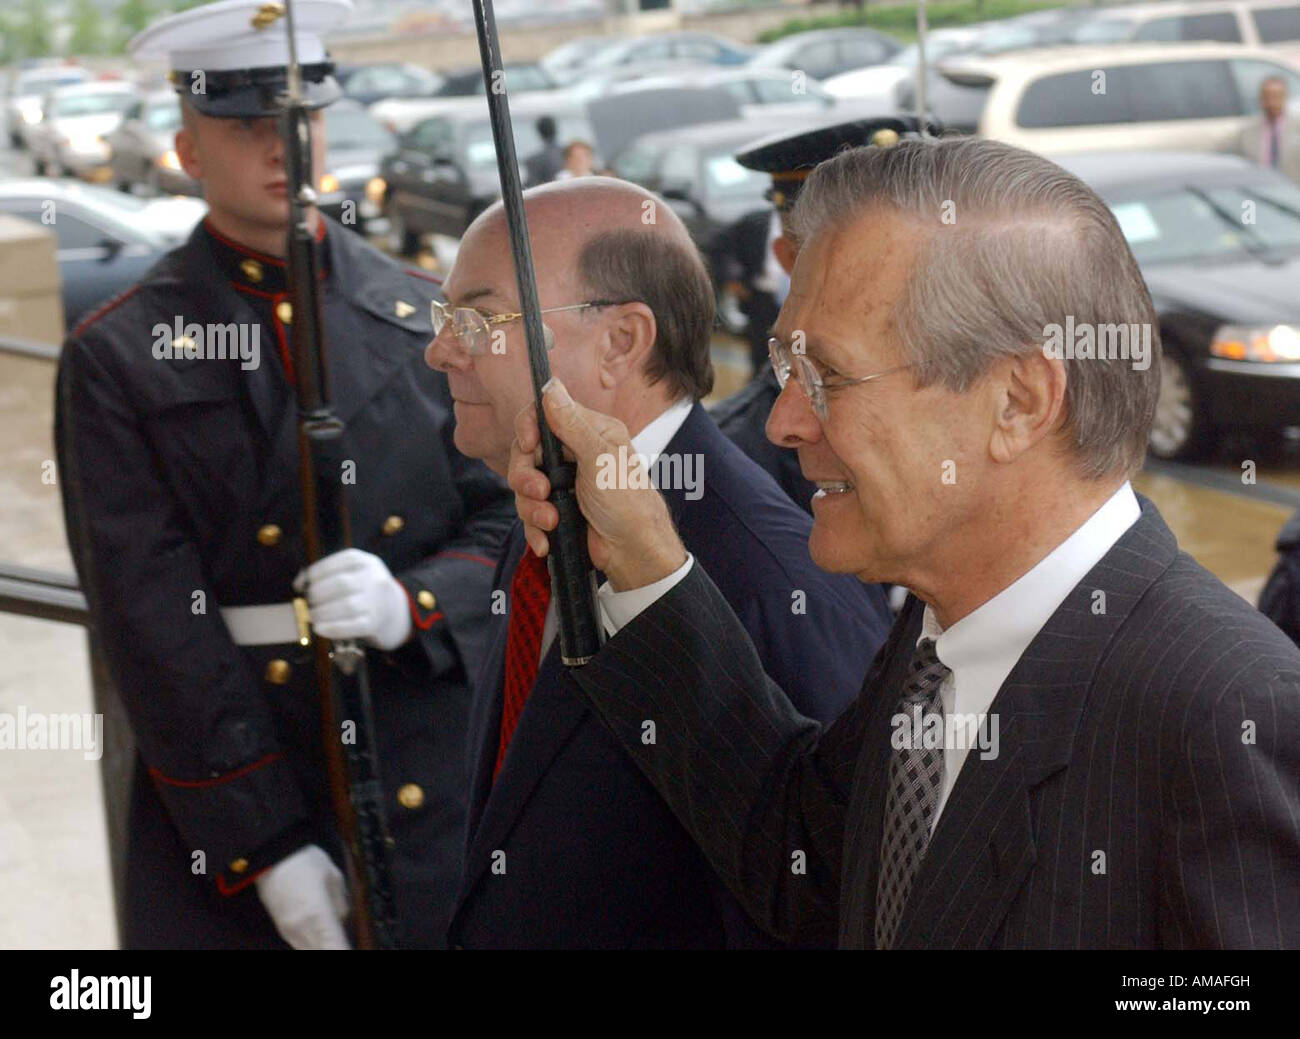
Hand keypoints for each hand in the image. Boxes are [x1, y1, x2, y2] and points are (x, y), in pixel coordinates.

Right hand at [254, 844, 350, 949]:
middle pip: (323, 951)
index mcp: (318, 916)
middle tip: (346, 941)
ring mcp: (290, 933)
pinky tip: (323, 940)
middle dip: (337, 947)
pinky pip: (302, 946)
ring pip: (311, 951)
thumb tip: (342, 920)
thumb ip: (341, 902)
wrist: (268, 857)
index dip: (346, 950)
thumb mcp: (333, 875)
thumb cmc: (303, 861)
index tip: (362, 951)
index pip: (336, 947)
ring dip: (326, 947)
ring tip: (336, 939)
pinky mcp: (283, 930)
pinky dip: (315, 946)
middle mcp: (302, 930)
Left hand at [294, 548, 410, 650]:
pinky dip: (333, 628)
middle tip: (307, 603)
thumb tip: (300, 583)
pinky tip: (320, 629)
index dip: (316, 572)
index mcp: (367, 562)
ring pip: (347, 606)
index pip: (341, 561)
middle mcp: (376, 579)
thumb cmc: (363, 592)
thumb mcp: (355, 574)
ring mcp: (378, 602)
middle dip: (317, 594)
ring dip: (322, 612)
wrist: (395, 612)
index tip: (302, 584)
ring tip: (311, 616)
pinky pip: (353, 626)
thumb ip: (330, 574)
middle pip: (342, 583)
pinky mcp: (376, 623)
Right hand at [509, 378, 686, 591]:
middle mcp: (575, 453)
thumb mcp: (599, 459)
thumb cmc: (628, 503)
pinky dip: (534, 528)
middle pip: (527, 453)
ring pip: (525, 486)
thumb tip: (551, 386)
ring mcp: (564, 482)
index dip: (528, 428)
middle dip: (526, 476)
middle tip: (540, 492)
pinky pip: (531, 512)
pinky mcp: (557, 508)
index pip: (545, 414)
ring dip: (531, 507)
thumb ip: (571, 424)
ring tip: (551, 521)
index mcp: (590, 432)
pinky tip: (546, 541)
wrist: (634, 552)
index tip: (528, 445)